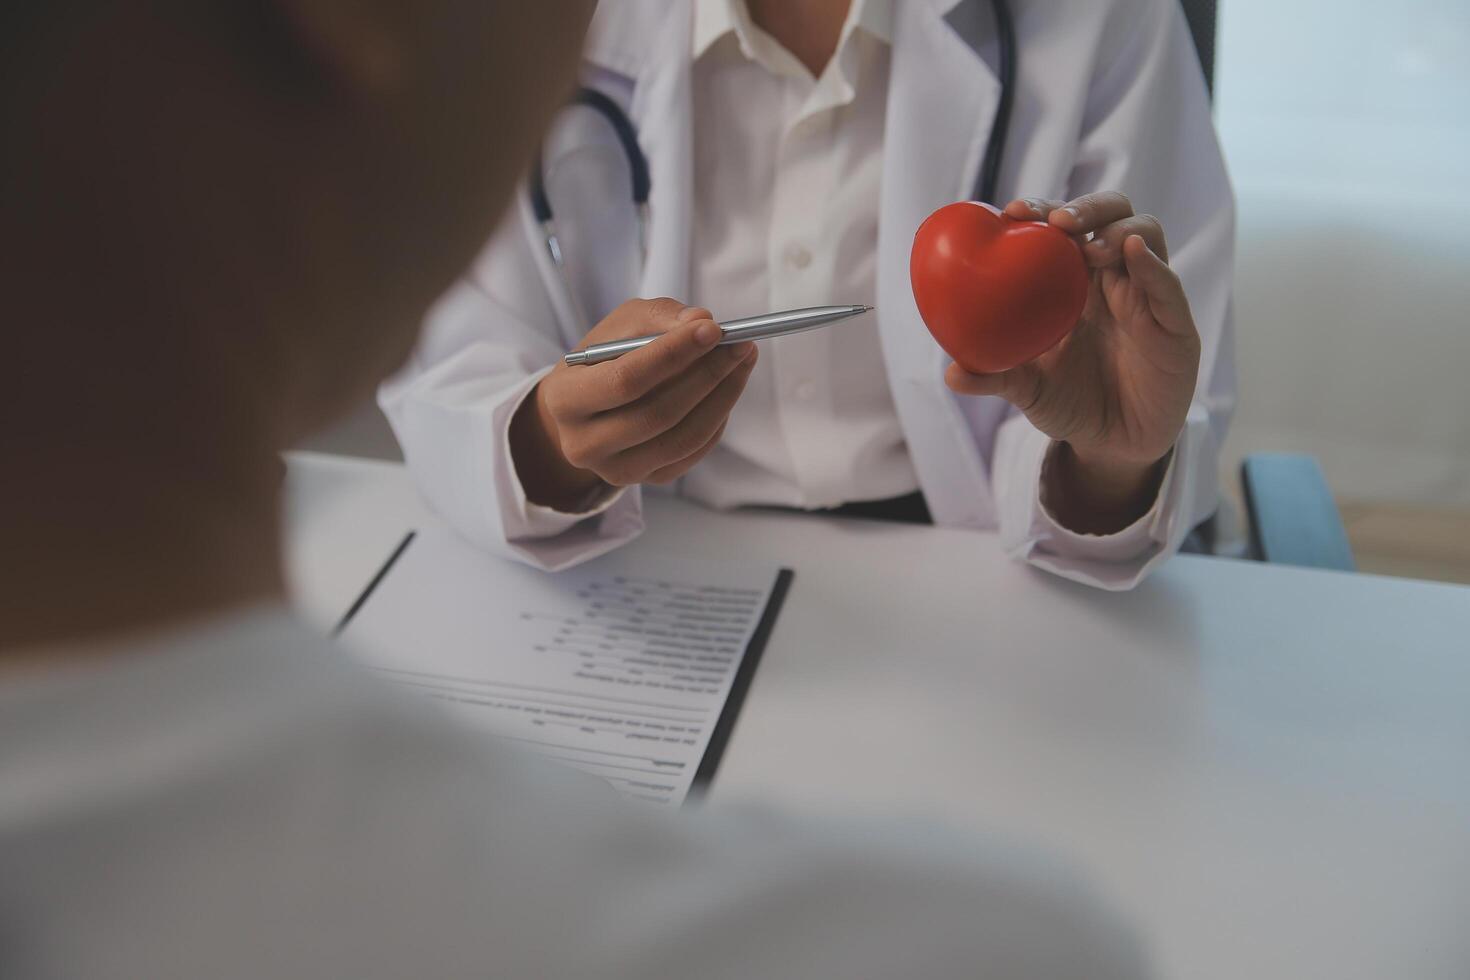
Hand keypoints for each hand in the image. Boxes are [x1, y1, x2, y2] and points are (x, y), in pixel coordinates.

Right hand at [509, 298, 756, 510]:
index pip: (625, 380)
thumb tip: (701, 320)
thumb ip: (657, 317)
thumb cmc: (604, 360)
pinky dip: (718, 417)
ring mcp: (617, 470)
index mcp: (565, 400)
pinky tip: (726, 388)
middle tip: (739, 344)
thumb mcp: (618, 327)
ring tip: (742, 360)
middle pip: (657, 414)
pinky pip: (694, 451)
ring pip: (683, 437)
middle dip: (707, 374)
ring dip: (722, 396)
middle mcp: (584, 445)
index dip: (672, 354)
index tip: (712, 329)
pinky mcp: (648, 480)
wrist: (585, 410)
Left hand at [943, 192, 1200, 532]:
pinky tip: (1133, 254)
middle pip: (1112, 215)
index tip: (1013, 211)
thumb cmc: (1071, 404)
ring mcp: (1148, 297)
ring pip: (1145, 236)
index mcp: (1076, 282)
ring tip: (1089, 248)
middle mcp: (1114, 278)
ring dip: (1117, 231)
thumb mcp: (1028, 391)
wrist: (1115, 445)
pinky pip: (1168, 287)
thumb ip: (995, 378)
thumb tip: (950, 373)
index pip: (1065, 228)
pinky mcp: (1176, 326)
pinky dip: (1153, 266)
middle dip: (1086, 208)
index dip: (1042, 211)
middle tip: (1056, 222)